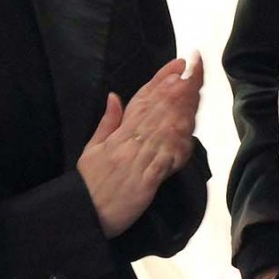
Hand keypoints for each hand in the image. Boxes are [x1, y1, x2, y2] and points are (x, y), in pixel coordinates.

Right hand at [76, 53, 203, 238]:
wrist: (83, 215)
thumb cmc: (89, 184)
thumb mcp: (91, 149)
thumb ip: (107, 123)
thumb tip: (114, 95)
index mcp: (117, 135)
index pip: (142, 100)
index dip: (160, 80)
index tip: (178, 64)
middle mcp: (128, 143)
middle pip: (157, 109)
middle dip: (178, 87)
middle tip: (195, 67)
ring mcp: (137, 161)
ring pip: (163, 129)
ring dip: (182, 107)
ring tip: (195, 88)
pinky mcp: (146, 181)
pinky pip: (165, 160)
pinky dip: (177, 145)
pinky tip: (189, 131)